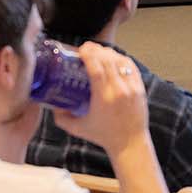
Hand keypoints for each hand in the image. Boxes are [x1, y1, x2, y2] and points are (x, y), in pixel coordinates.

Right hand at [54, 42, 151, 157]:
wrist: (130, 143)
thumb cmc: (104, 136)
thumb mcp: (78, 128)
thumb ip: (62, 118)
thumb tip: (52, 105)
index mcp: (104, 97)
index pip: (97, 68)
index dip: (89, 55)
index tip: (81, 49)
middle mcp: (119, 90)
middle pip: (108, 61)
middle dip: (96, 50)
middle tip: (86, 49)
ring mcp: (132, 88)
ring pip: (120, 61)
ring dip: (109, 53)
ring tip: (99, 51)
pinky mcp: (140, 88)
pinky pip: (131, 67)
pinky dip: (122, 59)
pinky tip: (114, 57)